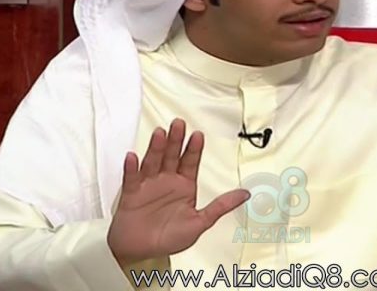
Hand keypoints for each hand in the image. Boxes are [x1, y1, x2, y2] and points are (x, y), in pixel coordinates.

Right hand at [107, 118, 249, 265]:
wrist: (142, 252)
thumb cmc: (169, 238)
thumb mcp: (200, 222)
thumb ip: (221, 206)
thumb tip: (245, 194)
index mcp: (184, 185)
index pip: (191, 162)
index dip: (194, 149)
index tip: (198, 136)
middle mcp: (167, 180)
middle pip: (172, 156)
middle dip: (176, 141)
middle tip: (179, 124)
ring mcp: (148, 185)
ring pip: (153, 162)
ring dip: (156, 148)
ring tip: (160, 134)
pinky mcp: (131, 193)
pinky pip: (131, 178)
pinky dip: (131, 168)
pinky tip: (133, 157)